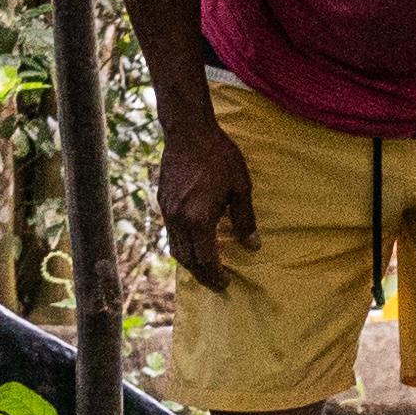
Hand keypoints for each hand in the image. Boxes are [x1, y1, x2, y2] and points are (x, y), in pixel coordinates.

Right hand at [156, 116, 256, 283]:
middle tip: (216, 282)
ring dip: (190, 262)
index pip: (205, 259)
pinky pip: (170, 232)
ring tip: (205, 266)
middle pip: (187, 259)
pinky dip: (182, 244)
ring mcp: (167, 211)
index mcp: (199, 219)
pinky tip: (194, 242)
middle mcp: (179, 219)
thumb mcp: (240, 187)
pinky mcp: (163, 201)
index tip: (226, 282)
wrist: (189, 132)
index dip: (216, 274)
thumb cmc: (219, 157)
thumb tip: (252, 246)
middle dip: (202, 274)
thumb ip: (245, 220)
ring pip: (175, 248)